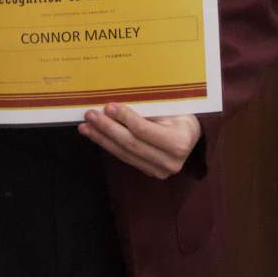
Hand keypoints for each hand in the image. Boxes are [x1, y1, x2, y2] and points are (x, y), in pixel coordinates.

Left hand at [79, 104, 202, 178]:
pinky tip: (96, 135)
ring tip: (86, 126)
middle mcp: (171, 161)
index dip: (124, 118)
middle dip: (107, 129)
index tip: (108, 106)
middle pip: (131, 144)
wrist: (191, 134)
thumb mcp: (169, 106)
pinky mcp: (150, 172)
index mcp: (179, 142)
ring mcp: (160, 171)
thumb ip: (146, 108)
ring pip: (124, 153)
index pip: (144, 130)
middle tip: (90, 115)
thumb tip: (114, 104)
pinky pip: (125, 157)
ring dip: (102, 139)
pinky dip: (108, 145)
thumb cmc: (180, 113)